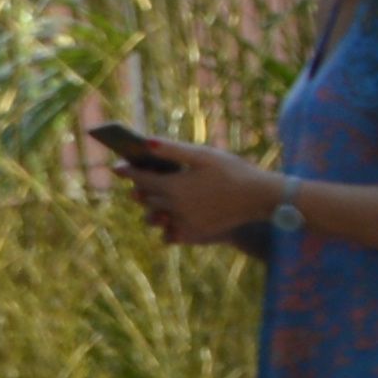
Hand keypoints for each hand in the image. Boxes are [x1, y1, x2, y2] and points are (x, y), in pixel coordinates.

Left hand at [103, 132, 283, 244]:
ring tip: (153, 196)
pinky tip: (171, 214)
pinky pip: (171, 234)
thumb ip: (171, 150)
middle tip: (137, 178)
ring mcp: (185, 224)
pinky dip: (168, 225)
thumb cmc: (232, 170)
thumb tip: (144, 142)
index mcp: (173, 187)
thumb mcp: (202, 155)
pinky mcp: (196, 235)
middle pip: (146, 198)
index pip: (140, 179)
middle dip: (140, 187)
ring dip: (152, 207)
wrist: (261, 198)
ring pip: (156, 217)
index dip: (127, 171)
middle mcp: (175, 209)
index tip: (117, 166)